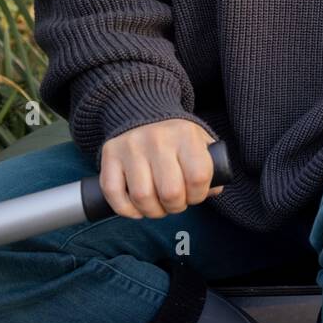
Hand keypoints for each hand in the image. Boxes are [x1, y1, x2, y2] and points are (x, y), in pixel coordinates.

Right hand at [100, 119, 224, 218]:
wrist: (145, 111)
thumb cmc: (178, 138)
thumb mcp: (201, 143)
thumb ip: (212, 168)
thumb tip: (211, 192)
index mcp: (186, 135)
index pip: (198, 177)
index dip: (199, 195)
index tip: (195, 195)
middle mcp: (158, 139)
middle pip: (170, 192)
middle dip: (176, 207)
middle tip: (175, 204)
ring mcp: (131, 146)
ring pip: (142, 197)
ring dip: (152, 211)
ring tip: (158, 207)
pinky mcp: (110, 154)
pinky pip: (113, 193)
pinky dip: (126, 209)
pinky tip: (137, 209)